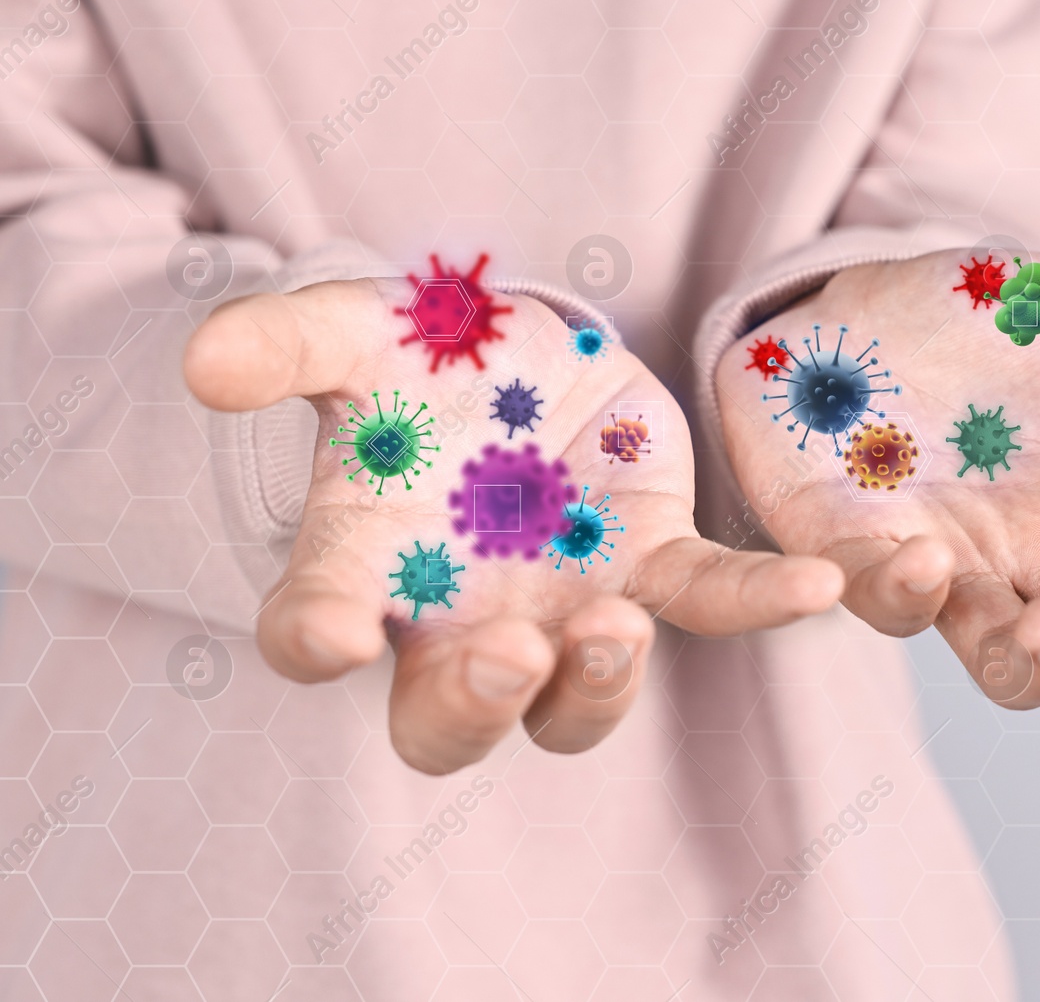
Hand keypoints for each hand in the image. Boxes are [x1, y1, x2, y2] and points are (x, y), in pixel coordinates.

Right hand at [185, 272, 841, 772]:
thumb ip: (288, 345)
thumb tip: (205, 364)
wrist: (515, 358)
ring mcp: (562, 611)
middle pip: (450, 719)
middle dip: (475, 704)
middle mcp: (458, 624)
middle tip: (509, 655)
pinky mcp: (655, 565)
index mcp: (364, 573)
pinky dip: (761, 602)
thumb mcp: (353, 334)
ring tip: (616, 631)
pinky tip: (822, 585)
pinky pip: (708, 603)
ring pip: (579, 699)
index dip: (314, 638)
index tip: (325, 635)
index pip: (314, 630)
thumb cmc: (415, 366)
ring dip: (600, 683)